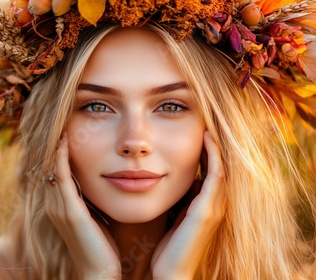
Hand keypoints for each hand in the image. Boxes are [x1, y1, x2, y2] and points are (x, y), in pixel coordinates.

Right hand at [44, 133, 120, 279]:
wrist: (99, 274)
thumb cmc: (101, 248)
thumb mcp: (94, 218)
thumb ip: (90, 200)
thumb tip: (102, 180)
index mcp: (60, 205)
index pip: (53, 169)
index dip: (56, 148)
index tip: (64, 126)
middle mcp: (54, 204)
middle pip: (47, 165)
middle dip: (51, 142)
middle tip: (57, 116)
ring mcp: (59, 208)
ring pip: (50, 168)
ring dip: (54, 145)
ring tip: (58, 121)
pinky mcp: (69, 212)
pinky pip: (61, 179)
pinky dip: (60, 159)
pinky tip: (64, 140)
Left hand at [151, 131, 225, 278]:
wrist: (169, 273)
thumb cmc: (168, 248)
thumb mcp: (175, 217)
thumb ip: (178, 198)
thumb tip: (169, 178)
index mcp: (206, 205)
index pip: (212, 169)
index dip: (207, 149)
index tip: (197, 129)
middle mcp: (215, 203)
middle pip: (221, 164)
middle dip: (213, 143)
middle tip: (204, 120)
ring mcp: (214, 207)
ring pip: (221, 165)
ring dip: (216, 144)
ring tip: (208, 122)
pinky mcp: (207, 210)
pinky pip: (216, 175)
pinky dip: (213, 155)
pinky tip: (206, 138)